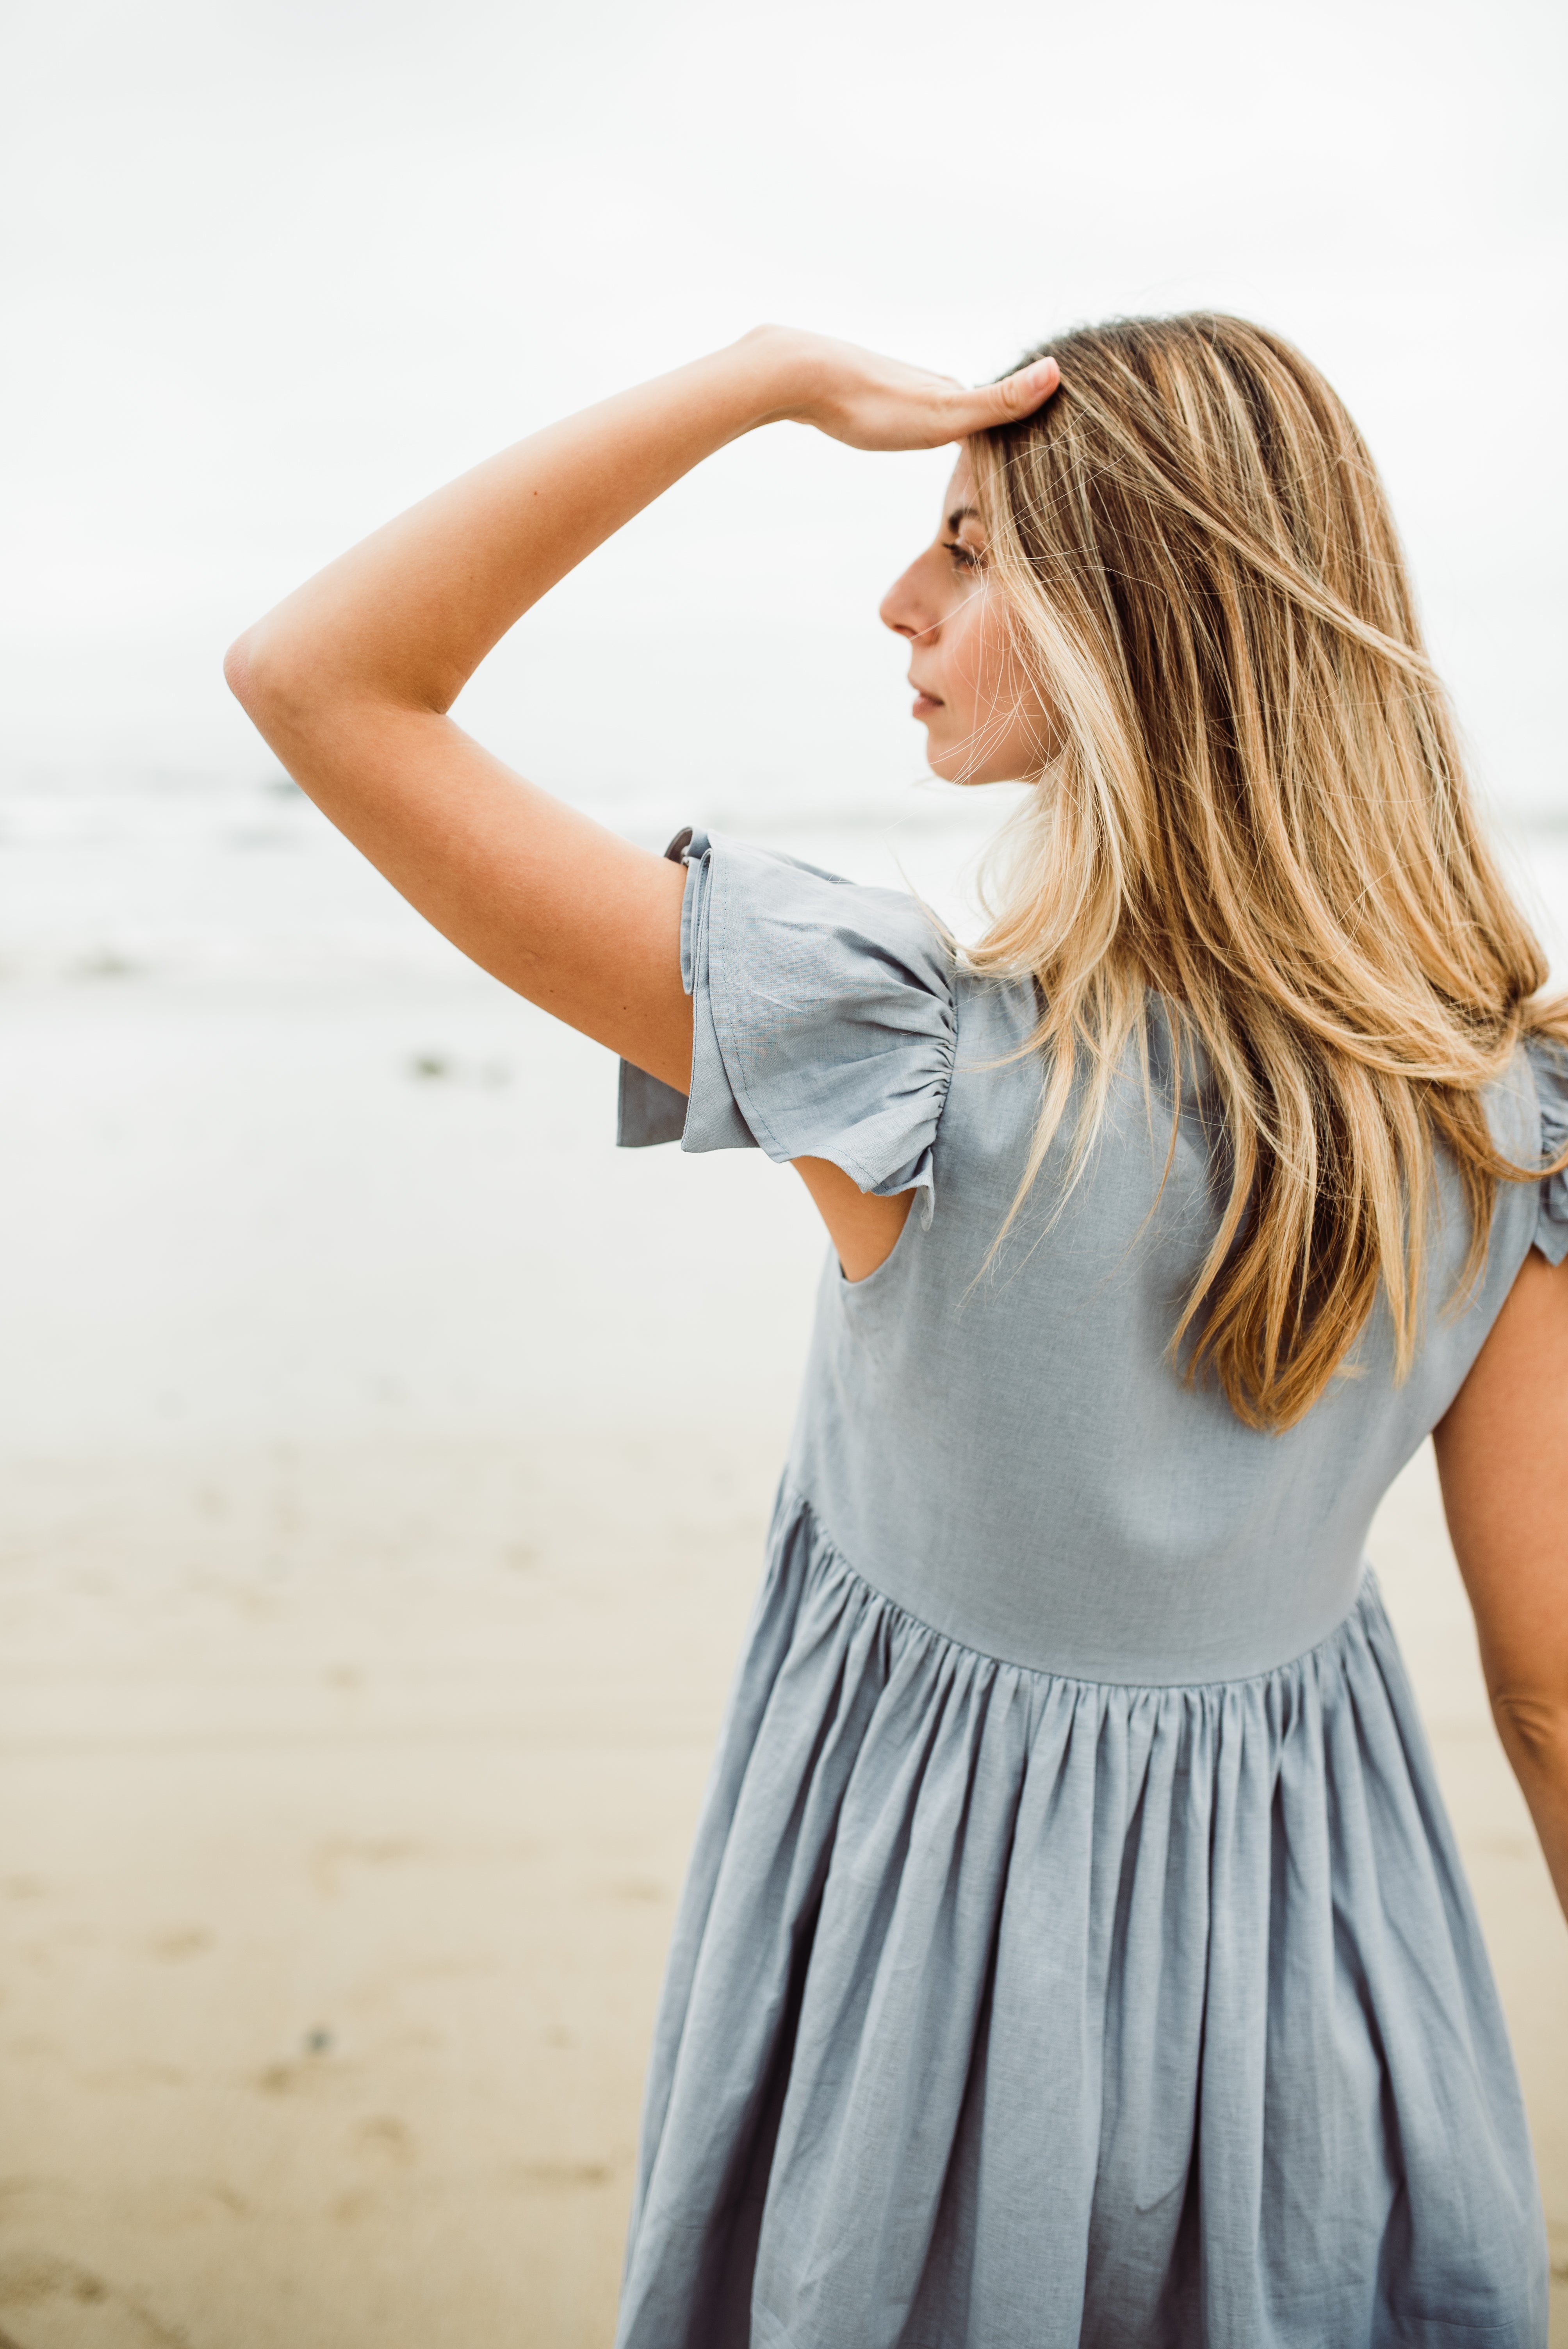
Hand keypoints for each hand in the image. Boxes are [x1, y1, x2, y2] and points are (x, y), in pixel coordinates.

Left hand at [741, 324, 1059, 451]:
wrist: (802, 377)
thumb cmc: (874, 404)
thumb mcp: (945, 414)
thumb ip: (999, 402)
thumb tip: (1057, 369)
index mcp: (947, 388)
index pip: (993, 410)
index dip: (1014, 426)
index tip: (1036, 446)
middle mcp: (923, 381)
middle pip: (961, 405)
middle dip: (978, 423)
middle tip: (998, 452)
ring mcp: (889, 383)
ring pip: (923, 403)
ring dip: (937, 418)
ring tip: (949, 440)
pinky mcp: (854, 392)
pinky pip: (887, 406)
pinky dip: (900, 418)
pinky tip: (889, 425)